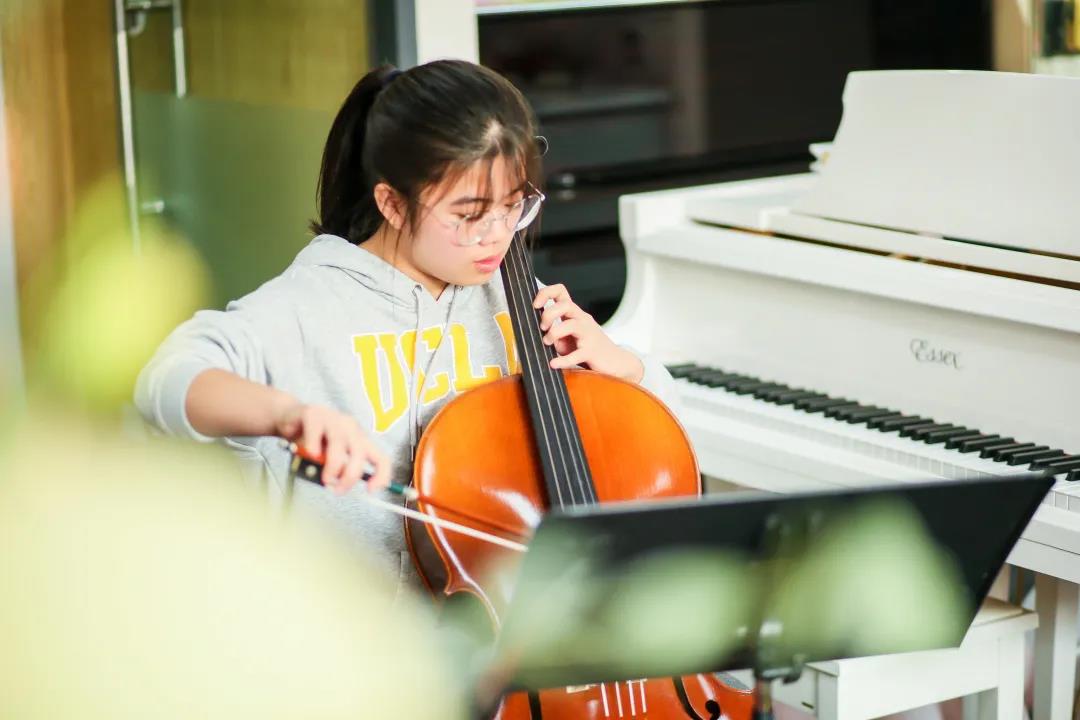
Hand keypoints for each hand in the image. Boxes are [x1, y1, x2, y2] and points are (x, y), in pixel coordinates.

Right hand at [274, 401, 390, 494]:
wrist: (288, 418)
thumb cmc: (311, 440)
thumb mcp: (328, 458)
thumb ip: (337, 469)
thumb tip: (339, 485)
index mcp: (359, 439)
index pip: (380, 458)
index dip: (380, 475)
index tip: (370, 491)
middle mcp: (350, 427)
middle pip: (360, 452)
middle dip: (350, 476)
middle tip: (338, 490)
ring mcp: (332, 418)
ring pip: (339, 443)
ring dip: (333, 466)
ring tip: (325, 478)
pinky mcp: (312, 414)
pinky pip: (315, 432)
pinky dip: (313, 447)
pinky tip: (310, 454)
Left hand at [533, 284, 643, 382]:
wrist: (615, 362)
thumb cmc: (588, 349)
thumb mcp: (566, 340)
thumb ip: (553, 335)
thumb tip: (537, 335)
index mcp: (574, 314)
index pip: (561, 292)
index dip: (545, 294)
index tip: (535, 306)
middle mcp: (582, 320)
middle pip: (565, 305)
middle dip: (548, 315)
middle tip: (543, 328)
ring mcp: (589, 334)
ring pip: (571, 325)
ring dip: (554, 333)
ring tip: (548, 343)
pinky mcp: (592, 351)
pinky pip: (576, 354)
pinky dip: (562, 360)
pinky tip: (554, 364)